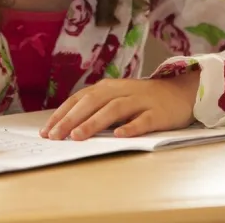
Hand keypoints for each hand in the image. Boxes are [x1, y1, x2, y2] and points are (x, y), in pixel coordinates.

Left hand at [40, 72, 199, 140]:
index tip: (46, 131)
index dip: (61, 114)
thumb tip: (65, 128)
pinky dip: (131, 127)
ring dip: (94, 122)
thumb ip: (95, 109)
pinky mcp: (158, 113)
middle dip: (71, 119)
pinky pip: (143, 120)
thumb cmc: (140, 100)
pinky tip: (119, 135)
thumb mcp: (115, 99)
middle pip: (92, 102)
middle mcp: (121, 91)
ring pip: (114, 109)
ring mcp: (140, 101)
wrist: (179, 93)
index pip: (79, 99)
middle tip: (55, 136)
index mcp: (107, 88)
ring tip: (78, 137)